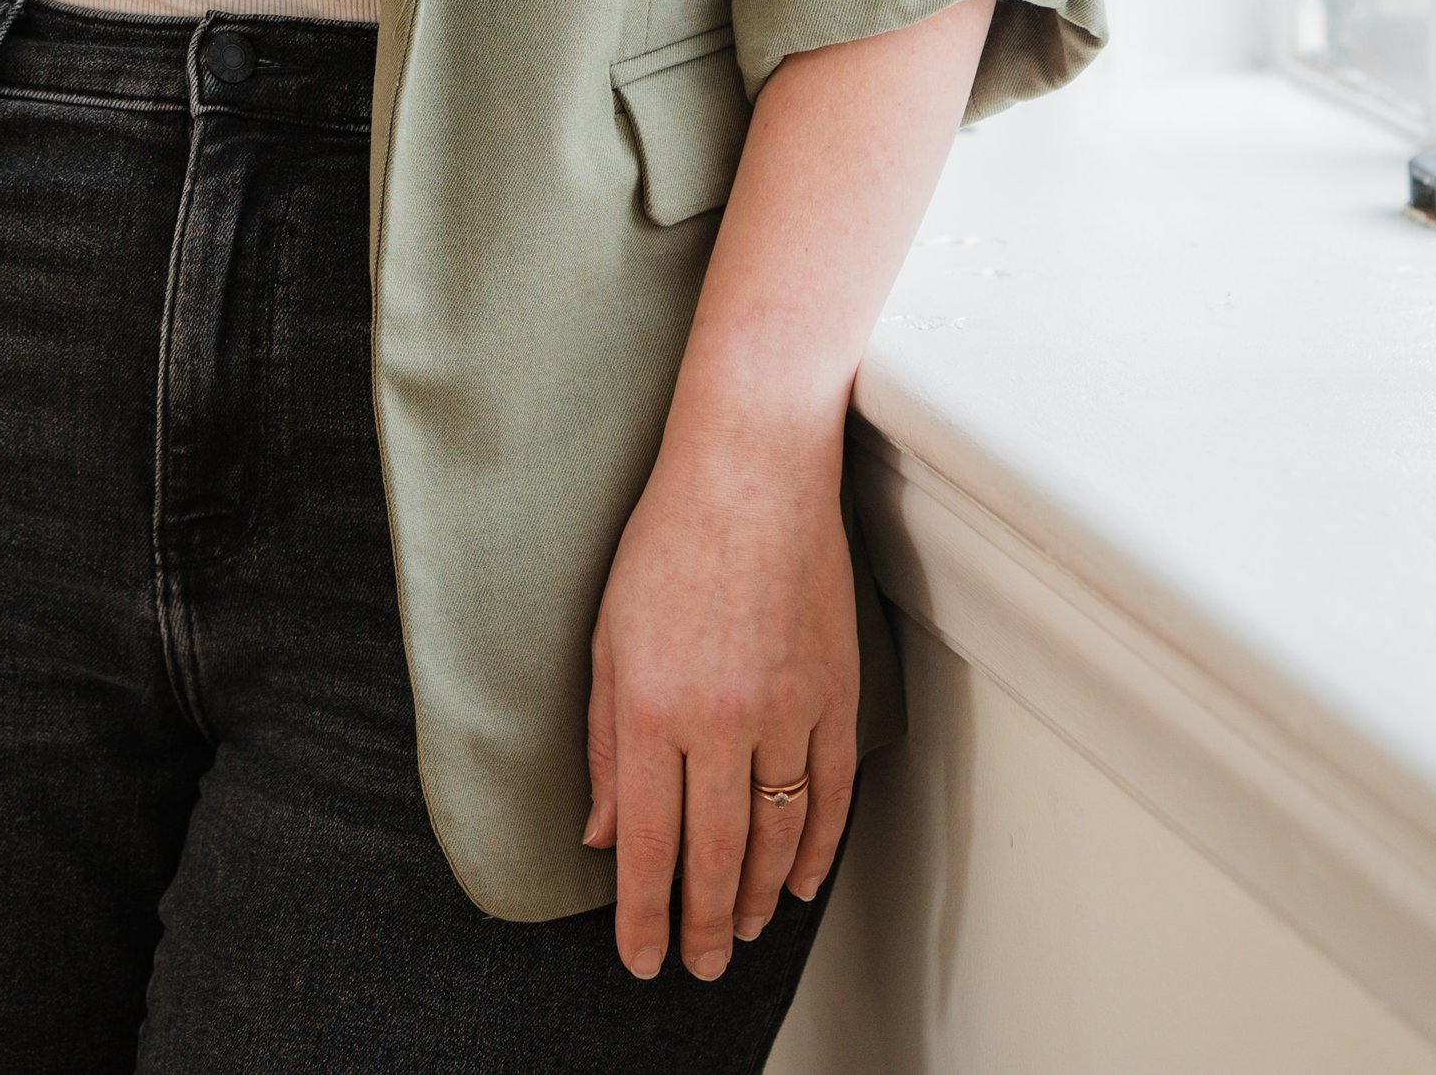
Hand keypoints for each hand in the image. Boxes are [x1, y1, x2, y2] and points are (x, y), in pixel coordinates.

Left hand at [584, 390, 858, 983]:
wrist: (752, 470)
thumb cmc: (669, 539)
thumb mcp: (608, 636)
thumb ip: (604, 741)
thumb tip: (601, 830)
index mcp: (651, 707)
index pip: (646, 843)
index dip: (642, 913)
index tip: (641, 958)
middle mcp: (719, 721)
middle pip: (713, 855)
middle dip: (702, 924)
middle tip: (699, 966)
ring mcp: (786, 711)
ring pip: (775, 837)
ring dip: (756, 898)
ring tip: (741, 932)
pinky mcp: (834, 694)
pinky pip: (830, 795)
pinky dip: (817, 849)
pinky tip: (797, 880)